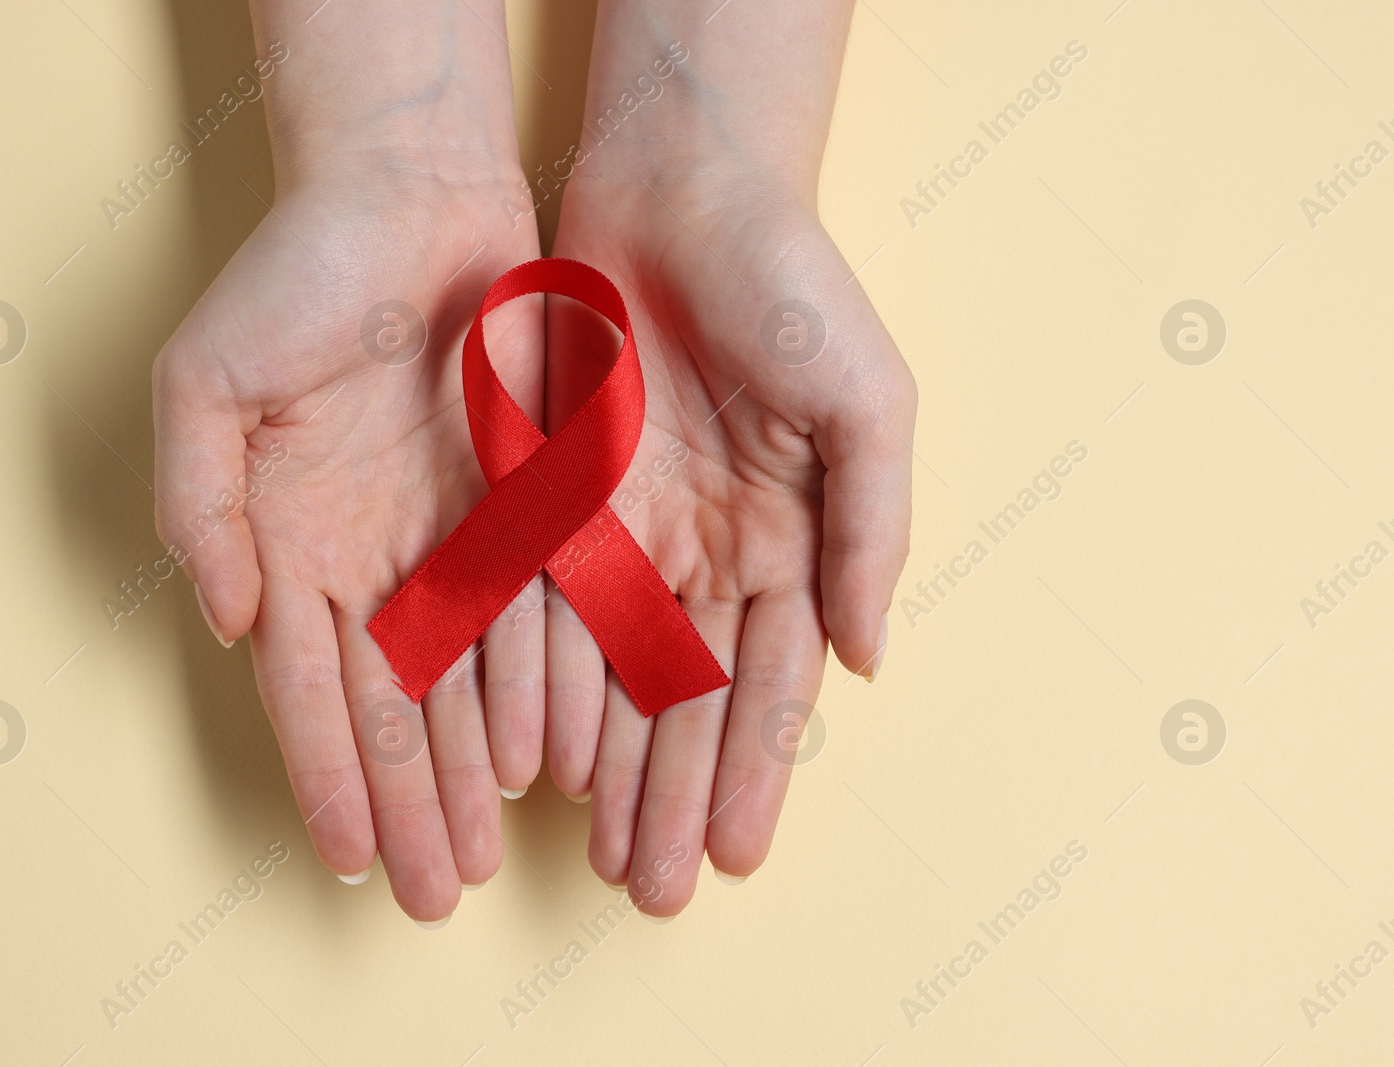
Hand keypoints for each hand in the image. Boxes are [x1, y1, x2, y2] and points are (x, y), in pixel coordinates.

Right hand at [153, 0, 544, 920]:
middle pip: (391, 711)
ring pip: (464, 687)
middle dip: (407, 807)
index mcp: (293, 545)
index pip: (310, 688)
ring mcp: (453, 540)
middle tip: (429, 896)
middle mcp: (374, 561)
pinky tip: (540, 763)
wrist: (414, 197)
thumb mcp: (208, 383)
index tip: (347, 856)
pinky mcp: (526, 508)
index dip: (327, 774)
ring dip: (467, 777)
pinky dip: (534, 691)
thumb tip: (225, 623)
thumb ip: (200, 507)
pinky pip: (533, 618)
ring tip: (480, 858)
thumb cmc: (299, 278)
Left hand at [544, 172, 915, 915]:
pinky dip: (542, 685)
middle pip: (685, 702)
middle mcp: (705, 552)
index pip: (768, 684)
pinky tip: (540, 758)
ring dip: (607, 768)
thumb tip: (867, 663)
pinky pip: (542, 608)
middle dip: (671, 797)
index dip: (752, 771)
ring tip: (599, 854)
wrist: (681, 189)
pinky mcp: (552, 497)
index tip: (736, 856)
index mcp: (787, 541)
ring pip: (611, 677)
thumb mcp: (867, 403)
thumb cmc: (792, 286)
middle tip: (653, 892)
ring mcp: (626, 530)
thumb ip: (871, 534)